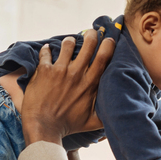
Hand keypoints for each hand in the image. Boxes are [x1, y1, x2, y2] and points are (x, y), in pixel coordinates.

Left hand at [21, 30, 114, 144]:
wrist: (44, 127)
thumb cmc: (68, 126)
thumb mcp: (91, 123)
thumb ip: (104, 116)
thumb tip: (117, 114)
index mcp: (90, 84)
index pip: (103, 58)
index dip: (108, 45)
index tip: (109, 39)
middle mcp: (76, 74)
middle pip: (88, 46)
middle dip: (92, 35)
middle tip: (92, 32)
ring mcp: (60, 71)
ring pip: (67, 45)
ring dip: (70, 41)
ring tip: (70, 41)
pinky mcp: (44, 71)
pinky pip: (46, 53)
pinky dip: (47, 50)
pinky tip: (48, 49)